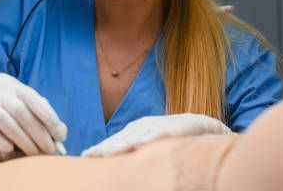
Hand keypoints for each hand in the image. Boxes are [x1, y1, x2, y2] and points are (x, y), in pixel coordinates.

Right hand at [0, 63, 66, 155]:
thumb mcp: (10, 89)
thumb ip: (30, 104)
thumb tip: (55, 127)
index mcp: (14, 85)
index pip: (36, 101)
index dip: (50, 118)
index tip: (61, 135)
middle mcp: (1, 91)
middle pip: (24, 113)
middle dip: (40, 134)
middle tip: (50, 151)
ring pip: (7, 121)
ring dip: (23, 139)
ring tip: (33, 154)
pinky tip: (8, 148)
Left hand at [81, 113, 230, 156]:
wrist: (196, 123)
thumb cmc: (172, 133)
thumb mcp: (152, 138)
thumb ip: (138, 145)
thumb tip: (125, 157)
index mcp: (135, 128)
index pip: (114, 140)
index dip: (100, 147)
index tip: (86, 155)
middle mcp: (140, 126)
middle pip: (117, 139)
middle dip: (101, 148)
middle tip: (86, 155)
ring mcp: (151, 127)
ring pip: (129, 139)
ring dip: (115, 147)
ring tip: (101, 155)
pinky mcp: (164, 131)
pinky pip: (149, 138)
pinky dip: (138, 143)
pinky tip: (129, 148)